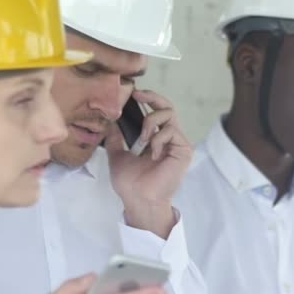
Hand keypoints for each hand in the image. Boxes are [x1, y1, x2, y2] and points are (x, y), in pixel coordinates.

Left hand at [104, 90, 192, 238]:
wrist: (138, 199)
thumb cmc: (130, 183)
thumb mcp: (117, 155)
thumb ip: (115, 138)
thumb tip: (109, 122)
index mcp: (154, 138)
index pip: (155, 111)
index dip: (147, 99)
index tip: (132, 94)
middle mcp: (168, 138)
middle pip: (167, 106)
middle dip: (152, 97)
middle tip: (138, 95)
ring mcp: (177, 143)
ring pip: (169, 115)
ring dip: (151, 122)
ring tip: (142, 139)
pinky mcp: (184, 149)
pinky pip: (172, 131)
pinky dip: (158, 139)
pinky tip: (152, 154)